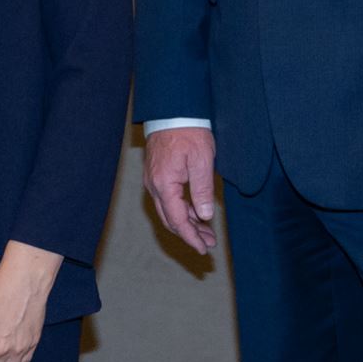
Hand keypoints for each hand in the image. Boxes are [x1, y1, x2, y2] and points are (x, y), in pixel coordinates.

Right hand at [144, 127, 220, 255]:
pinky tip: (196, 213)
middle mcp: (154, 186)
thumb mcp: (202, 161)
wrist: (172, 112)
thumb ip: (202, 190)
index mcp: (164, 184)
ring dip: (187, 223)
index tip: (202, 249)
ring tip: (206, 232)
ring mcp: (153, 181)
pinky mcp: (157, 175)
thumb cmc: (188, 133)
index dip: (191, 237)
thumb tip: (204, 216)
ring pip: (169, 210)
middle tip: (208, 244)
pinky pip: (168, 200)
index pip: (178, 220)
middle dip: (189, 234)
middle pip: (170, 219)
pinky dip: (182, 210)